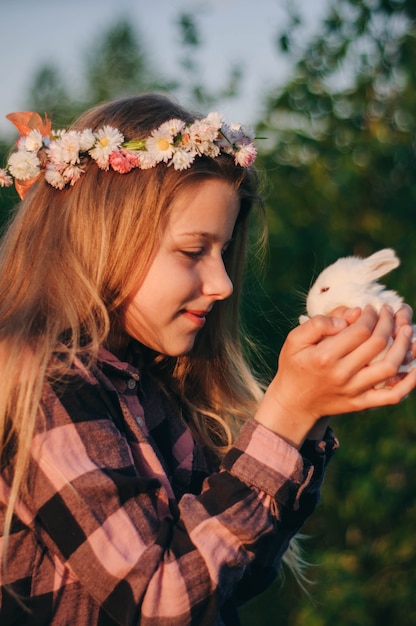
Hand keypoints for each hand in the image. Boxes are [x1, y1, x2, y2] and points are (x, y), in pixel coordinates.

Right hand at [254, 305, 415, 447]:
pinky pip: (392, 395)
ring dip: (403, 345)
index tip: (369, 308)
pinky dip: (409, 382)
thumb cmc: (294, 366)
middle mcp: (341, 375)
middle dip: (388, 322)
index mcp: (324, 357)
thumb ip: (318, 324)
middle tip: (388, 311)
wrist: (293, 403)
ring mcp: (354, 391)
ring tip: (406, 328)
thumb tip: (349, 316)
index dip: (370, 315)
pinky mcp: (361, 403)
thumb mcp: (294, 340)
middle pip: (377, 344)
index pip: (359, 330)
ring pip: (389, 367)